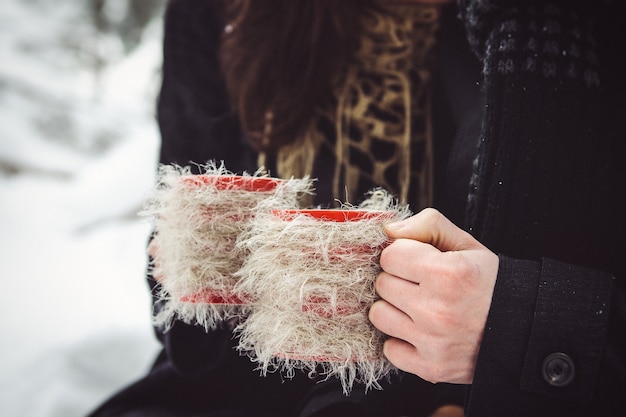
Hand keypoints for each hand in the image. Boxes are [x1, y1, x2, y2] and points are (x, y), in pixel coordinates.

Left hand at [369, 208, 498, 383]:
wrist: (522, 329)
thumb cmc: (489, 283)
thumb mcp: (466, 244)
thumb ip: (428, 225)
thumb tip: (388, 230)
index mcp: (447, 273)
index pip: (389, 255)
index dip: (402, 255)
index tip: (417, 262)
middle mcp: (438, 309)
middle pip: (382, 284)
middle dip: (398, 280)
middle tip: (421, 285)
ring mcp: (433, 341)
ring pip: (379, 315)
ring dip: (394, 309)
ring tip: (418, 307)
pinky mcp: (431, 367)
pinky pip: (389, 350)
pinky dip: (401, 341)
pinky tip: (420, 332)